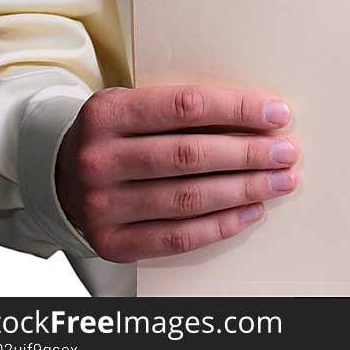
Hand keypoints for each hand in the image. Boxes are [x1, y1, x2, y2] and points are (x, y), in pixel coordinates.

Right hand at [56, 85, 298, 261]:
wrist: (62, 177)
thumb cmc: (119, 137)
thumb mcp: (136, 107)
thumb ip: (185, 110)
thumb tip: (260, 118)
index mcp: (108, 112)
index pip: (186, 107)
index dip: (237, 109)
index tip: (277, 114)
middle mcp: (99, 159)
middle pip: (190, 155)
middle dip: (249, 154)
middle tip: (287, 153)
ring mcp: (101, 204)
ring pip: (188, 198)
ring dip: (245, 190)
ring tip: (280, 182)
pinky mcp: (111, 242)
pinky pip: (178, 237)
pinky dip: (222, 225)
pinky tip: (252, 212)